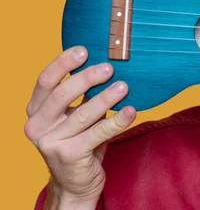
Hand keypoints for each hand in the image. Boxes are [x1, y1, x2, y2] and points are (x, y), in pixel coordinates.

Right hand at [25, 46, 135, 205]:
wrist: (76, 182)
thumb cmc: (79, 141)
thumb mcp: (75, 116)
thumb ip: (82, 95)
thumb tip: (108, 64)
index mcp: (36, 111)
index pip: (45, 81)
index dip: (63, 63)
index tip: (83, 50)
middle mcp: (38, 126)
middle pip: (62, 94)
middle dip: (87, 78)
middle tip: (109, 67)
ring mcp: (51, 143)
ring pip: (83, 114)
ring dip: (106, 98)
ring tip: (124, 86)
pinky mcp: (69, 156)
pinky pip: (98, 133)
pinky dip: (117, 121)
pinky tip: (131, 111)